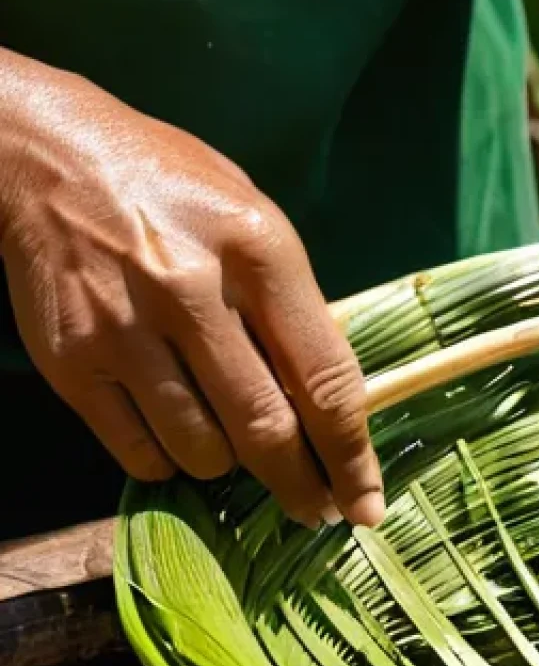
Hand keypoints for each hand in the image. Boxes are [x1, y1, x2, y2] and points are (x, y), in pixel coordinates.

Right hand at [0, 50, 383, 528]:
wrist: (44, 155)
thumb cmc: (172, 187)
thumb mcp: (255, 222)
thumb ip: (292, 308)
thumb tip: (324, 404)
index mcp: (258, 249)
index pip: (324, 377)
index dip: (351, 454)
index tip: (365, 503)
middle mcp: (191, 291)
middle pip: (265, 429)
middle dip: (301, 487)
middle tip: (316, 511)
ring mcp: (124, 330)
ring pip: (202, 452)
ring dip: (230, 466)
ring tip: (233, 440)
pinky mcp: (71, 362)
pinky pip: (139, 454)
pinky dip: (171, 461)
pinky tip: (178, 431)